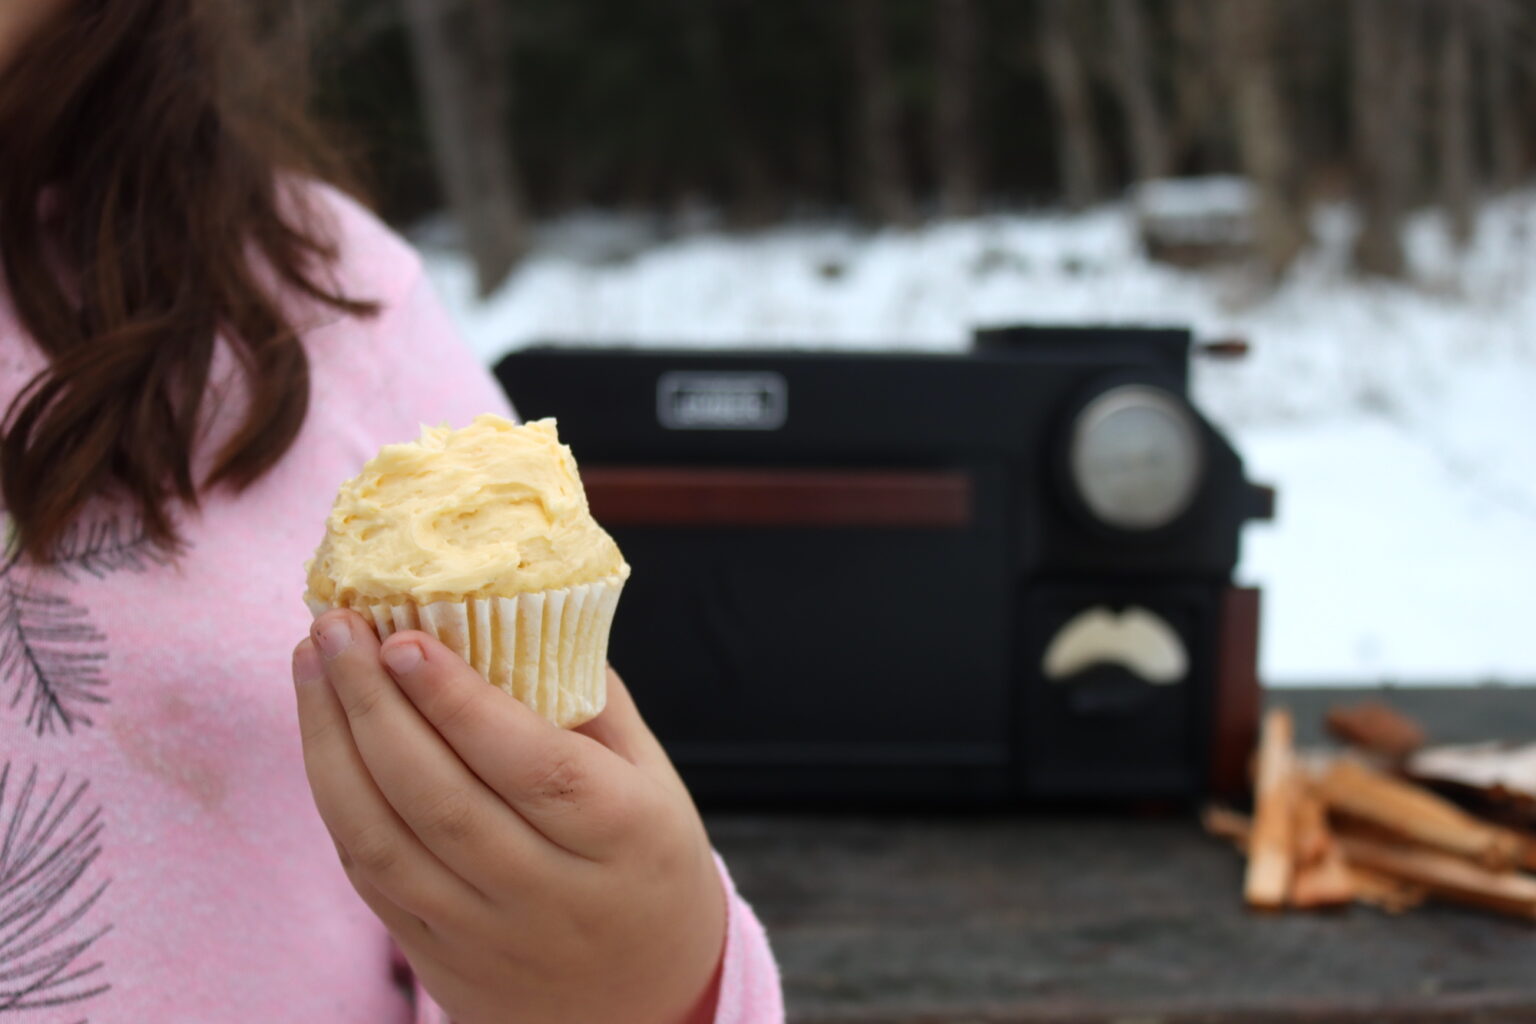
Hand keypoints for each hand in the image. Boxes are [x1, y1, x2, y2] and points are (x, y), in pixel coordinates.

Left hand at [292, 610, 725, 1023]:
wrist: (643, 1005)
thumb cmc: (648, 864)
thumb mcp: (656, 782)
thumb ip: (591, 705)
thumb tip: (513, 613)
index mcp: (623, 837)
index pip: (533, 765)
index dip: (461, 703)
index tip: (404, 638)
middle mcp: (552, 895)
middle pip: (442, 800)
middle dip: (373, 704)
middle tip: (336, 626)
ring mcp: (487, 936)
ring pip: (387, 842)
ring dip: (333, 746)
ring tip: (311, 663)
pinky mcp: (438, 960)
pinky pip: (371, 879)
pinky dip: (337, 800)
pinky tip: (323, 736)